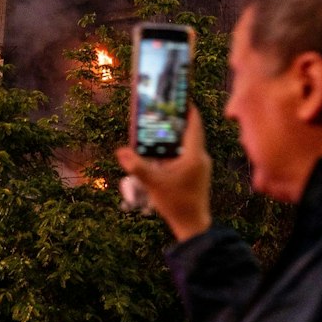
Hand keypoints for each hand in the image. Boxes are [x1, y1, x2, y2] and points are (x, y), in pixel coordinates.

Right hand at [116, 107, 212, 240]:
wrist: (192, 224)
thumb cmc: (175, 203)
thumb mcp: (153, 183)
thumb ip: (137, 166)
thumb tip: (120, 151)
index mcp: (194, 155)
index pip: (194, 124)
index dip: (187, 109)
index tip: (178, 97)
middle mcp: (201, 157)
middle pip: (191, 131)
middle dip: (177, 120)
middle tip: (163, 110)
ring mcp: (201, 165)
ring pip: (189, 142)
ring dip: (176, 135)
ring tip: (161, 127)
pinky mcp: (198, 173)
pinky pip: (188, 153)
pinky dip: (177, 147)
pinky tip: (163, 150)